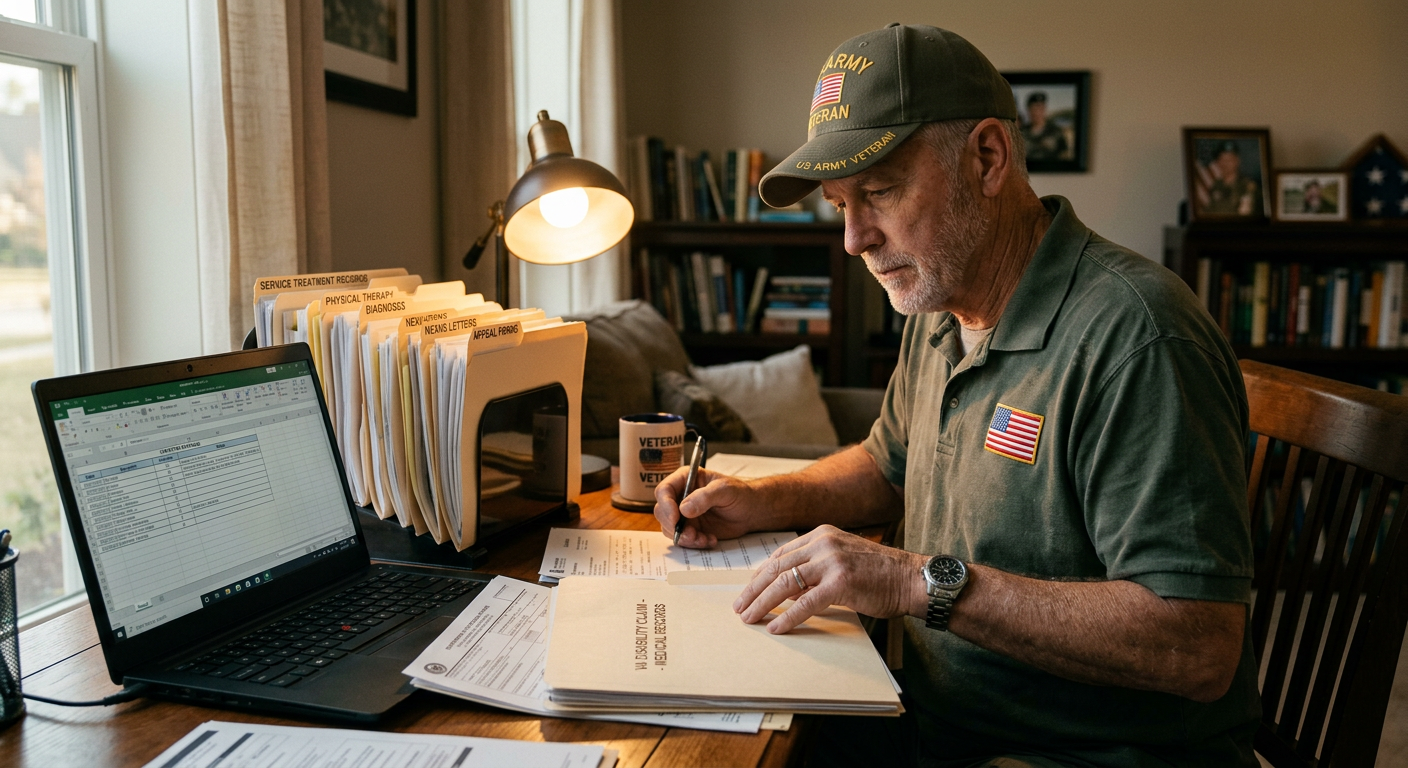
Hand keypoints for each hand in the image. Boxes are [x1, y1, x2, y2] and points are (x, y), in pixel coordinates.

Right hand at [652, 465, 760, 547]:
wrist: (750, 511)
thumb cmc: (739, 493)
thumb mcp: (725, 490)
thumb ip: (705, 497)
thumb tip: (684, 509)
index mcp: (685, 479)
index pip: (664, 490)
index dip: (666, 505)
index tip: (676, 518)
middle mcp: (680, 496)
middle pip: (662, 511)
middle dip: (673, 526)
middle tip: (690, 534)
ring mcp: (684, 514)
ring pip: (670, 528)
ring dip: (684, 537)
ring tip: (703, 538)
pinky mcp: (691, 528)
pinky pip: (683, 539)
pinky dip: (694, 543)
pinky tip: (710, 540)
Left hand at [732, 525, 927, 633]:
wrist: (911, 578)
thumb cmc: (880, 573)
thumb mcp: (843, 558)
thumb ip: (817, 566)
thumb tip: (790, 586)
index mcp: (821, 535)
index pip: (781, 555)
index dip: (761, 574)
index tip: (749, 589)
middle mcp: (823, 543)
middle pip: (777, 568)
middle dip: (754, 589)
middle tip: (739, 606)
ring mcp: (831, 562)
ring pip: (785, 584)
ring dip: (762, 603)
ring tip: (749, 618)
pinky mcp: (840, 583)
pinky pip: (805, 603)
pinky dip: (788, 617)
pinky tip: (776, 627)